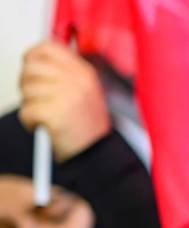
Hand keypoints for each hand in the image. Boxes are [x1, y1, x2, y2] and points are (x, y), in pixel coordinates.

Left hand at [18, 41, 110, 161]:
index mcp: (84, 72)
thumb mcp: (87, 91)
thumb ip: (65, 72)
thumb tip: (35, 59)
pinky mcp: (55, 114)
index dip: (33, 55)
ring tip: (46, 115)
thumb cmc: (89, 127)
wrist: (97, 154)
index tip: (32, 66)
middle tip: (38, 98)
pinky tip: (44, 126)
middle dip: (28, 83)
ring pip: (27, 90)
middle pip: (31, 67)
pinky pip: (27, 111)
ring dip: (30, 105)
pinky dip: (30, 122)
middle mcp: (76, 81)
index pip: (48, 48)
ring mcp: (66, 96)